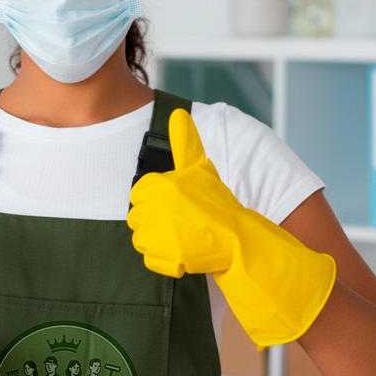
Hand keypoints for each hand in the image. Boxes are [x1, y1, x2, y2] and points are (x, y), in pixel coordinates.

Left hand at [128, 109, 336, 346]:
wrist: (238, 239)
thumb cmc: (219, 203)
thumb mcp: (201, 169)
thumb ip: (186, 143)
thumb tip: (178, 115)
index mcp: (157, 186)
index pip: (138, 194)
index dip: (154, 201)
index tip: (173, 206)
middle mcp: (152, 208)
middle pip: (137, 218)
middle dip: (155, 221)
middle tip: (181, 223)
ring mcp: (157, 235)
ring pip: (142, 240)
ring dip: (159, 241)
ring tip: (183, 237)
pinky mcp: (164, 257)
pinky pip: (152, 260)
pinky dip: (165, 260)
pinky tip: (183, 252)